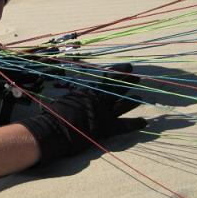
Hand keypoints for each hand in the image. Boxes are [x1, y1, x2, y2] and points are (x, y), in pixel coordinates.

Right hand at [20, 63, 146, 163]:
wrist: (53, 131)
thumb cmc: (52, 115)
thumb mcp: (62, 100)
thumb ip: (71, 97)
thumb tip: (71, 95)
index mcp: (87, 91)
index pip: (106, 78)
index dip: (117, 71)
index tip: (127, 66)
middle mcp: (98, 99)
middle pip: (117, 88)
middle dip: (128, 81)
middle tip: (137, 76)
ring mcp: (104, 113)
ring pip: (124, 104)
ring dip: (133, 101)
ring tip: (141, 98)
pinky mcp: (108, 128)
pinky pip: (125, 126)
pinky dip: (135, 124)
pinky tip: (144, 122)